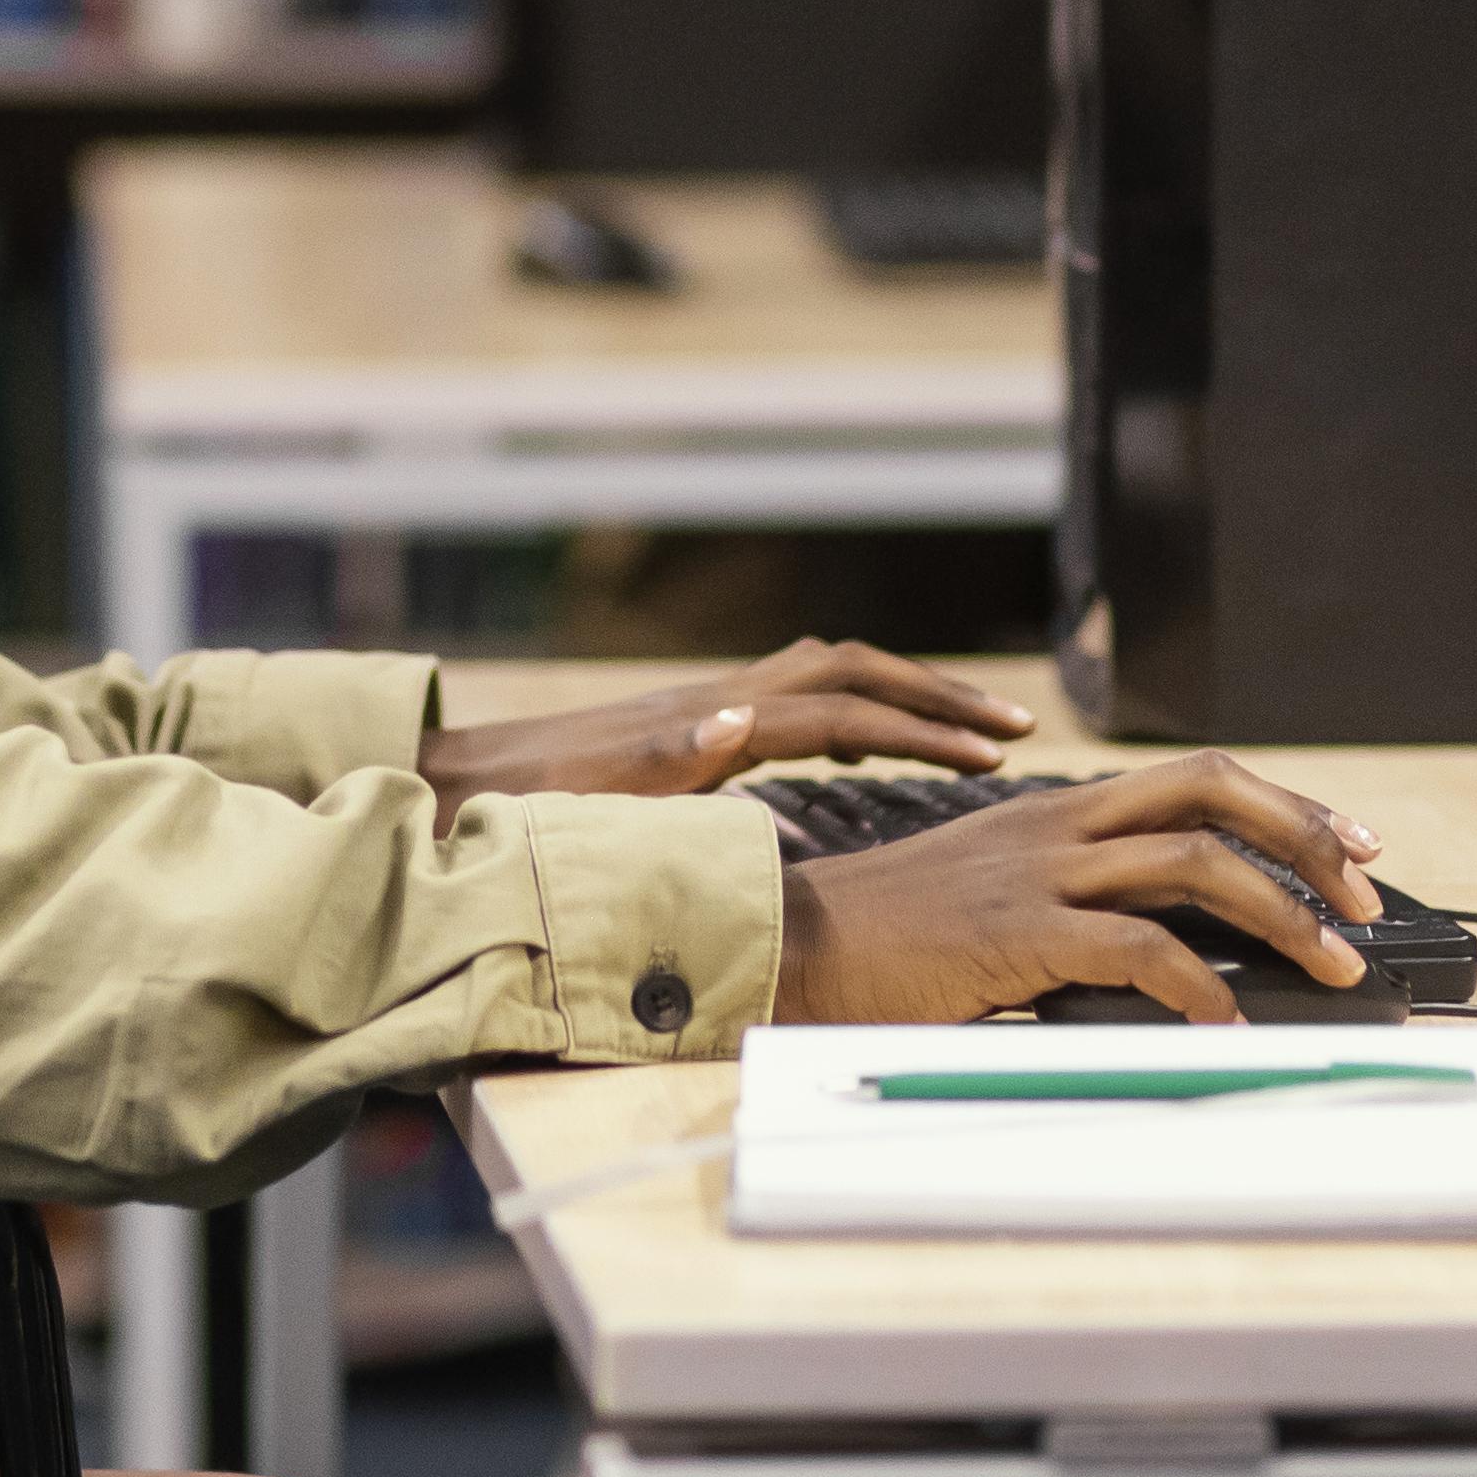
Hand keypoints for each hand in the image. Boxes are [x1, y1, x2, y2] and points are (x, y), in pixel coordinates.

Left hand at [410, 639, 1032, 830]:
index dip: (923, 729)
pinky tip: (872, 748)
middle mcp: (720, 701)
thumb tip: (739, 719)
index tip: (995, 753)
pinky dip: (856, 713)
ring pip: (833, 679)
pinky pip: (802, 703)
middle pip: (855, 672)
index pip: (845, 713)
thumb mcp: (594, 792)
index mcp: (714, 721)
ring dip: (904, 697)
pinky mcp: (696, 727)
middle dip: (938, 695)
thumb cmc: (525, 804)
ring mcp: (710, 708)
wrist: (459, 785)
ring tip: (972, 731)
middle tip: (1016, 728)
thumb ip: (665, 760)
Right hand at [772, 753, 1385, 1026]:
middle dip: (1306, 837)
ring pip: (1194, 862)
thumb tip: (1174, 945)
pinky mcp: (1018, 931)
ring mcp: (1040, 873)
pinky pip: (1137, 946)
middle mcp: (1060, 825)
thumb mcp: (998, 894)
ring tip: (1331, 962)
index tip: (1347, 850)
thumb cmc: (896, 936)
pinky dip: (1199, 984)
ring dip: (1281, 914)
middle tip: (1364, 895)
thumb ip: (1077, 900)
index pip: (1198, 780)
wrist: (800, 944)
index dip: (1286, 807)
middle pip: (1213, 793)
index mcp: (1059, 810)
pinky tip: (1227, 1019)